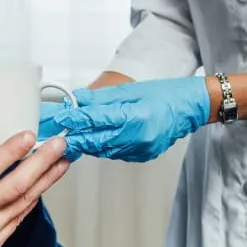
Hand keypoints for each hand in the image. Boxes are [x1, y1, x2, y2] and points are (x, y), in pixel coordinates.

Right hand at [0, 124, 70, 246]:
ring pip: (24, 202)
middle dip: (41, 163)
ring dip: (46, 181)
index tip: (28, 136)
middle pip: (15, 186)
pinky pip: (19, 217)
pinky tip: (44, 185)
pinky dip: (33, 199)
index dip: (10, 152)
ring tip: (62, 162)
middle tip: (59, 145)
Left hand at [43, 77, 211, 162]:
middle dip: (74, 137)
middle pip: (96, 141)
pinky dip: (103, 146)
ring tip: (71, 136)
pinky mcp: (141, 155)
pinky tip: (96, 139)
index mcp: (134, 117)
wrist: (191, 108)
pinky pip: (115, 152)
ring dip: (86, 143)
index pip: (96, 120)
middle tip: (56, 134)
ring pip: (103, 149)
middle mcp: (137, 137)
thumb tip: (78, 100)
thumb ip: (102, 98)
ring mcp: (140, 150)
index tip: (59, 118)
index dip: (74, 120)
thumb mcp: (131, 90)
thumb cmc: (166, 95)